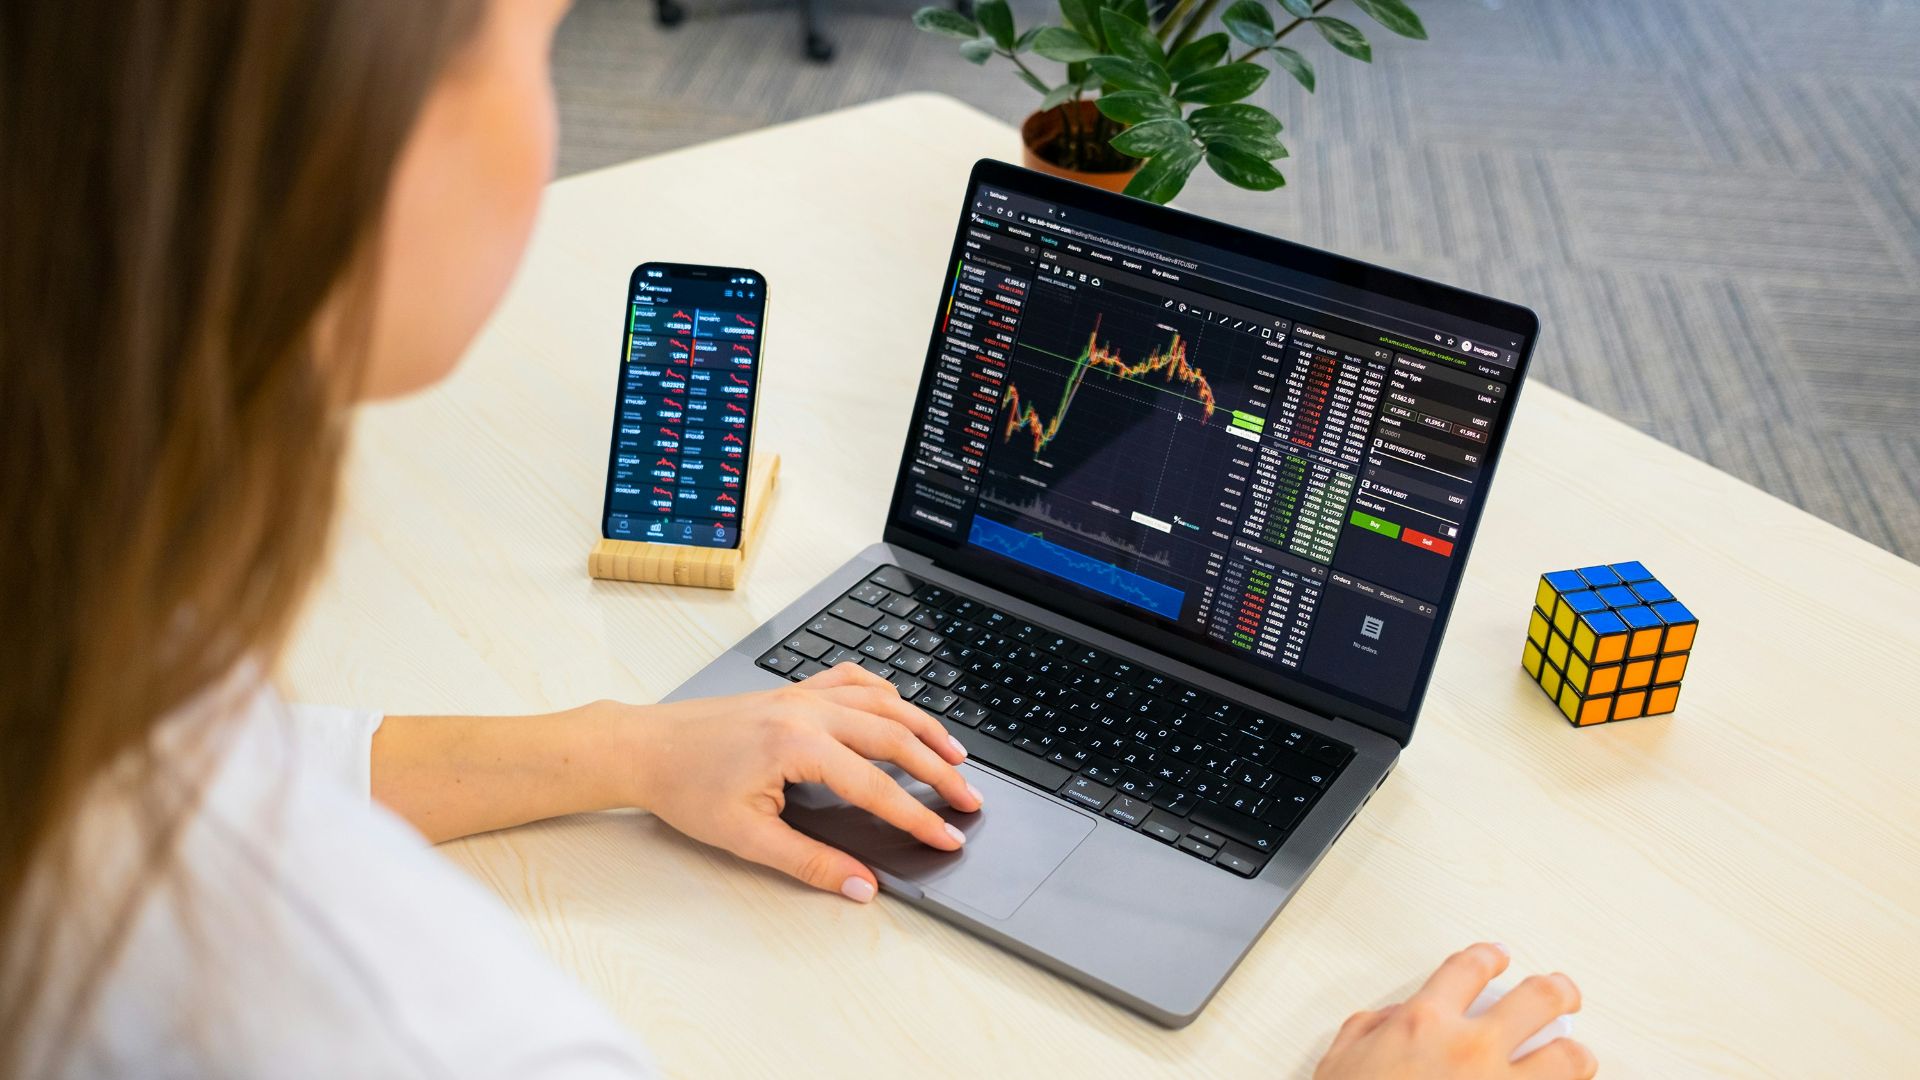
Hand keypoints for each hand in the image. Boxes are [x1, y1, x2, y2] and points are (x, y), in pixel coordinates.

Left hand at [625, 662, 982, 902]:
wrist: (645, 747)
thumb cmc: (685, 787)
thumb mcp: (746, 838)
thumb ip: (811, 863)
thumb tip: (861, 885)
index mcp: (799, 745)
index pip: (877, 787)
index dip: (918, 816)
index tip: (947, 837)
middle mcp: (807, 711)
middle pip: (894, 736)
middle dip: (938, 769)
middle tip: (969, 798)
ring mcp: (801, 694)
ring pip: (882, 702)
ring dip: (923, 726)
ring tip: (954, 754)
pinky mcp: (792, 691)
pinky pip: (852, 680)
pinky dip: (884, 692)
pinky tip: (899, 707)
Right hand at [1313, 943, 1595, 1079]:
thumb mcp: (1342, 1061)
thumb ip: (1371, 1028)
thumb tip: (1394, 1017)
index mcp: (1425, 1023)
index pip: (1469, 969)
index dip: (1488, 956)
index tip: (1496, 957)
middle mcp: (1472, 1049)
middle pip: (1539, 999)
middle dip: (1558, 991)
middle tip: (1562, 993)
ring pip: (1569, 1058)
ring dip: (1575, 1053)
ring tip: (1574, 1053)